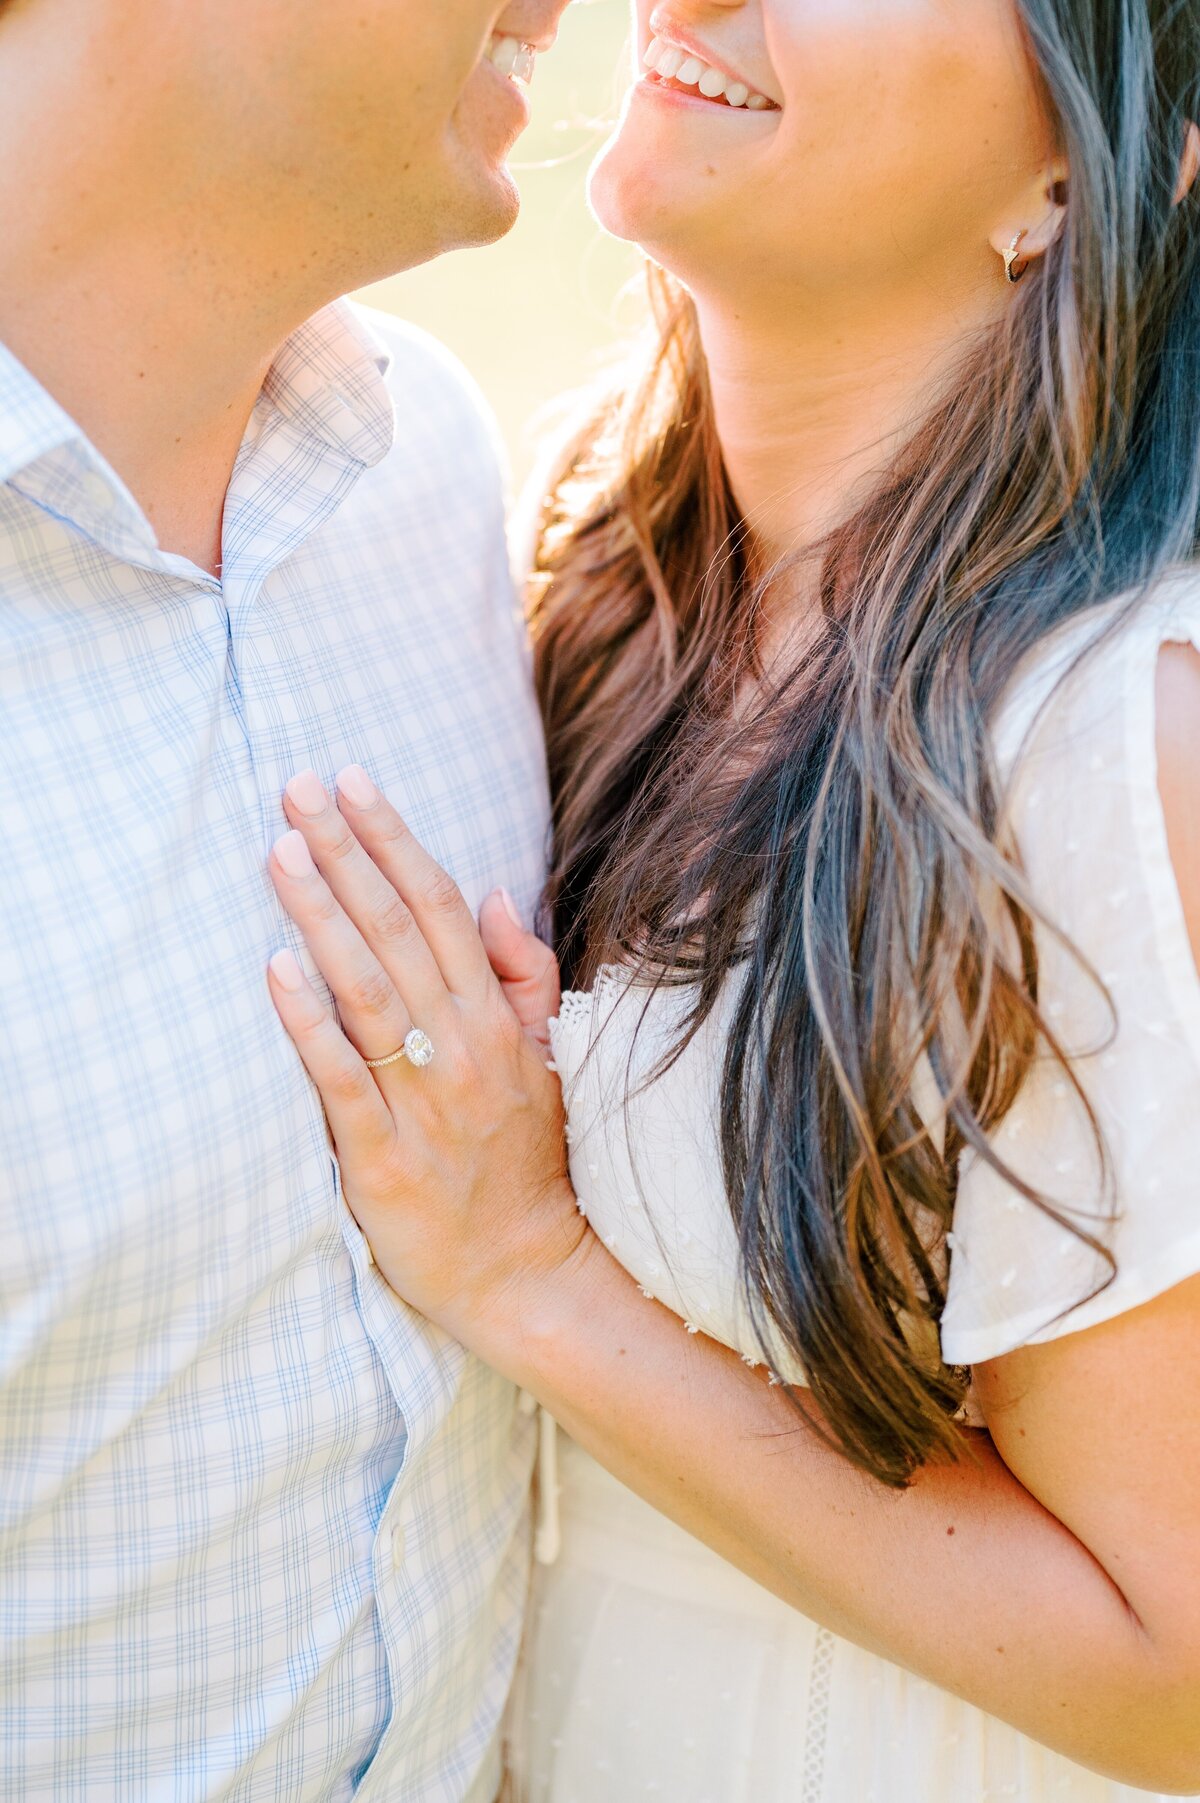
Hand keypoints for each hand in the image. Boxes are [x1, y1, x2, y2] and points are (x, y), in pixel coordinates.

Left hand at [265, 765, 585, 1348]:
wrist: (524, 1272)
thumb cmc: (526, 1160)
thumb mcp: (548, 1060)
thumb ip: (525, 975)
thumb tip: (496, 894)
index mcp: (496, 1019)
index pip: (441, 906)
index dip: (394, 838)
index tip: (352, 781)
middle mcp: (459, 1048)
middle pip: (395, 931)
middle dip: (344, 852)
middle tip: (296, 788)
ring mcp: (421, 1102)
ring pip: (365, 989)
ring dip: (320, 915)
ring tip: (278, 851)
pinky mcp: (380, 1158)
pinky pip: (340, 1079)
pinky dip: (309, 1022)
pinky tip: (274, 969)